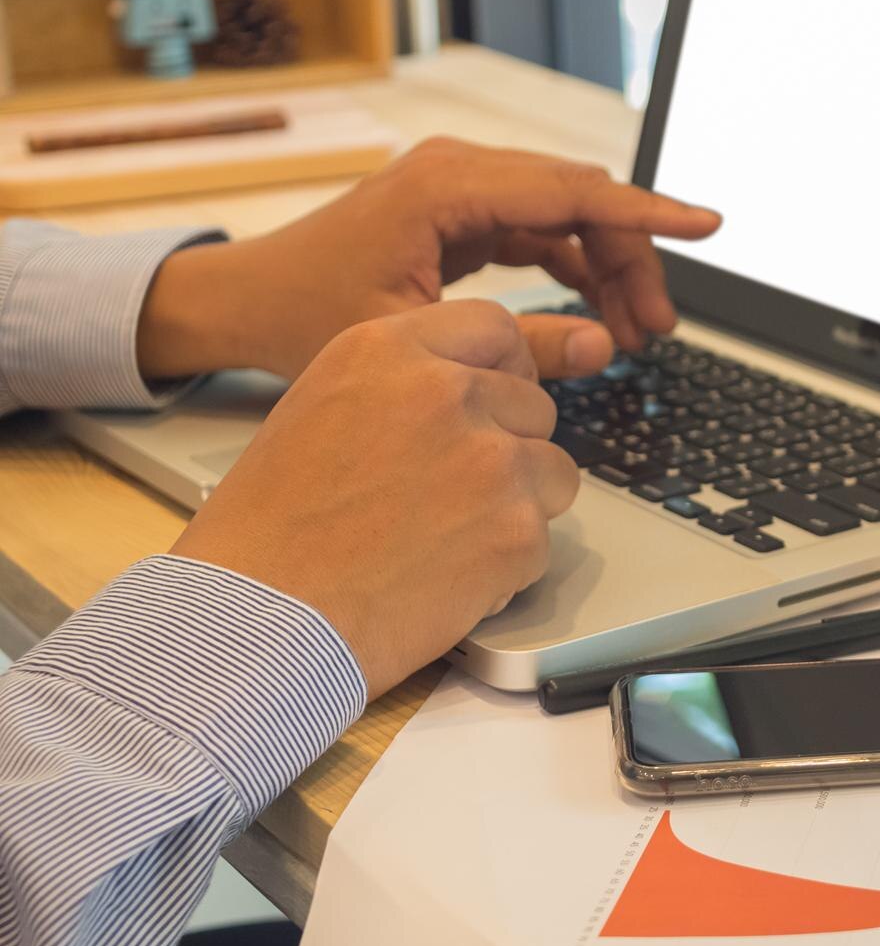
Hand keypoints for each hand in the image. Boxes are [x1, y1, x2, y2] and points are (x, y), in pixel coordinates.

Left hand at [136, 139, 720, 381]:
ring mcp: (462, 188)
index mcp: (446, 187)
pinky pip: (542, 229)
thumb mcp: (419, 342)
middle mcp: (459, 171)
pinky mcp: (462, 211)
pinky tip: (596, 315)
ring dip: (609, 268)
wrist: (241, 302)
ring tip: (636, 332)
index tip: (706, 224)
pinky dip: (577, 267)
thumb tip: (605, 345)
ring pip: (569, 215)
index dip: (649, 213)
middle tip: (659, 328)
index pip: (576, 191)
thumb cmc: (303, 317)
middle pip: (583, 200)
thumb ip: (520, 343)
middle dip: (634, 260)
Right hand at [171, 302, 577, 696]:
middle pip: (534, 406)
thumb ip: (402, 384)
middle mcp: (447, 391)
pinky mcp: (517, 528)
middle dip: (509, 449)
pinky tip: (443, 579)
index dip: (506, 370)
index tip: (499, 401)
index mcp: (389, 349)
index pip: (495, 328)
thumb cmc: (269, 530)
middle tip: (450, 495)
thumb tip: (474, 389)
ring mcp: (491, 458)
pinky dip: (507, 567)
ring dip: (518, 507)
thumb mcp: (320, 408)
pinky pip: (543, 540)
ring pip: (554, 471)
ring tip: (444, 540)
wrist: (260, 617)